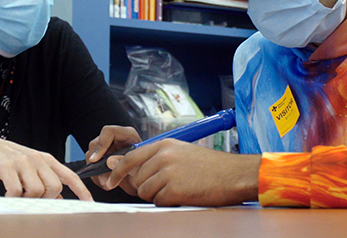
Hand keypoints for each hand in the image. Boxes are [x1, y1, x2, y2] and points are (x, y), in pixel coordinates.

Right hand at [0, 136, 91, 199]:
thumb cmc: (9, 159)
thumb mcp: (31, 167)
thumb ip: (45, 180)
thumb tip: (59, 200)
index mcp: (46, 160)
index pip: (69, 176)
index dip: (81, 190)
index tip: (89, 202)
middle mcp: (37, 160)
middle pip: (54, 188)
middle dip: (45, 198)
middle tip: (31, 198)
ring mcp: (22, 163)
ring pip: (37, 191)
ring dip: (27, 198)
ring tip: (17, 194)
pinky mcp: (6, 167)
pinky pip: (16, 191)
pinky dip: (12, 197)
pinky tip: (8, 194)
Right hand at [85, 125, 141, 195]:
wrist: (148, 176)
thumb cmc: (147, 168)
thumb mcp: (140, 164)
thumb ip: (125, 161)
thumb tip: (108, 163)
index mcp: (128, 134)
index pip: (108, 132)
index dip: (101, 145)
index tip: (96, 160)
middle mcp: (115, 139)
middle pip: (96, 144)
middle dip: (96, 162)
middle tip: (102, 178)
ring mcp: (108, 148)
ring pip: (91, 156)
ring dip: (95, 171)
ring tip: (105, 183)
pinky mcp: (103, 159)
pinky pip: (92, 165)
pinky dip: (96, 176)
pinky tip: (104, 183)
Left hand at [102, 139, 260, 206]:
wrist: (235, 175)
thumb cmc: (212, 167)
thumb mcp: (182, 154)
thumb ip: (155, 159)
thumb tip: (119, 165)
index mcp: (164, 145)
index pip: (129, 158)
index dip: (118, 172)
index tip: (111, 180)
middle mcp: (163, 156)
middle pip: (136, 179)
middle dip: (146, 187)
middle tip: (165, 188)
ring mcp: (167, 172)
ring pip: (145, 192)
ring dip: (157, 195)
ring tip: (179, 189)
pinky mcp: (173, 190)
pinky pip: (158, 202)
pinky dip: (168, 203)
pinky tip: (184, 195)